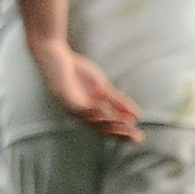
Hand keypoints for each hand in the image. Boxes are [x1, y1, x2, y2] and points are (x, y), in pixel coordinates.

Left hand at [28, 36, 142, 142]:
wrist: (55, 55)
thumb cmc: (76, 71)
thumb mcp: (102, 88)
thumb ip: (117, 101)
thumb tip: (136, 115)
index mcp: (89, 112)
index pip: (108, 127)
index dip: (122, 133)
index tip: (139, 137)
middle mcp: (81, 113)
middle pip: (101, 128)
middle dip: (119, 133)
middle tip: (136, 138)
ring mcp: (71, 106)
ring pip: (91, 121)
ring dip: (109, 124)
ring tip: (125, 128)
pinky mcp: (64, 97)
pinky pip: (78, 108)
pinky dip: (91, 111)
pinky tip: (103, 112)